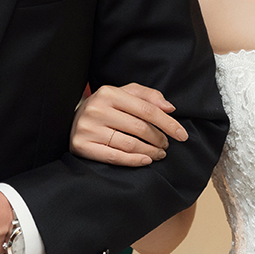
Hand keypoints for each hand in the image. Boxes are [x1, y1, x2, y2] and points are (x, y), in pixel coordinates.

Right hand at [70, 83, 187, 166]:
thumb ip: (148, 96)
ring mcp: (88, 128)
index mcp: (108, 92)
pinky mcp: (82, 146)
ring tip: (159, 154)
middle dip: (159, 139)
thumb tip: (170, 108)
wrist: (72, 120)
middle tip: (167, 145)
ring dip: (150, 151)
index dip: (168, 123)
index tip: (182, 135)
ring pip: (129, 144)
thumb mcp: (124, 94)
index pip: (147, 109)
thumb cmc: (105, 107)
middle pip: (139, 128)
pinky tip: (146, 160)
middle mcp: (96, 109)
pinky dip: (134, 161)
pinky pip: (115, 157)